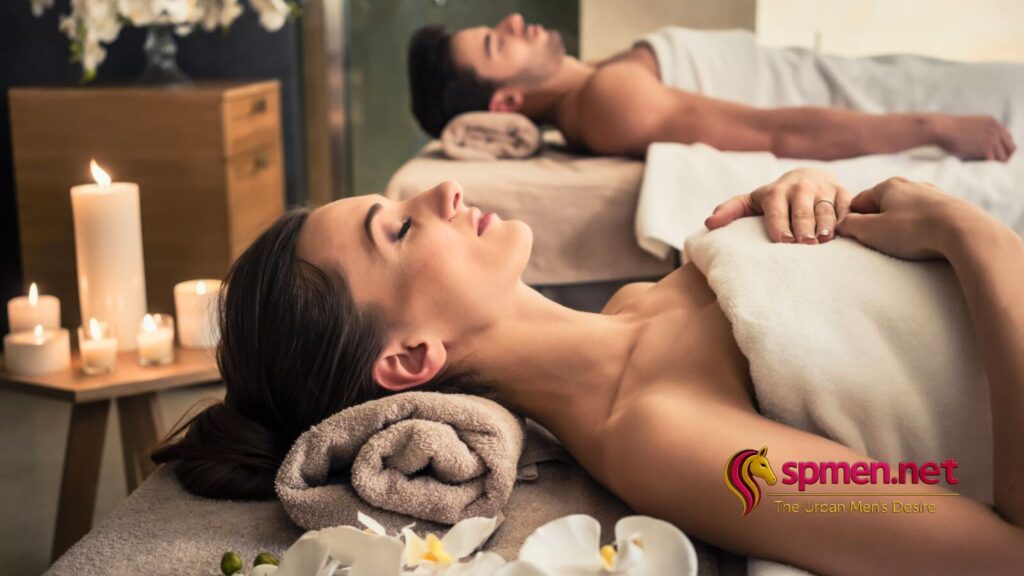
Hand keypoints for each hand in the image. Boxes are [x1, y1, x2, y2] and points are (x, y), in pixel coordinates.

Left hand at [704, 168, 850, 243]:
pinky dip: (846, 218)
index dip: (779, 224)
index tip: (783, 241)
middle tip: (804, 244)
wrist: (808, 177)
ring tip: (824, 240)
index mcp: (776, 192)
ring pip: (825, 209)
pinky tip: (845, 232)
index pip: (776, 209)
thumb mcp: (751, 202)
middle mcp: (800, 188)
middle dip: (803, 226)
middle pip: (802, 210)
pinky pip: (846, 206)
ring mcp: (823, 190)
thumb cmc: (774, 199)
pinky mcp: (843, 193)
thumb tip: (709, 224)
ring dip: (825, 224)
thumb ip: (730, 211)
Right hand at [835, 177, 998, 259]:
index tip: (854, 237)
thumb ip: (850, 226)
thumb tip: (842, 224)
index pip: (858, 202)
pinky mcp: (950, 207)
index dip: (852, 220)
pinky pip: (926, 218)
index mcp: (887, 186)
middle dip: (877, 224)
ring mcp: (932, 195)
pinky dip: (920, 229)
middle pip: (883, 206)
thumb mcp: (871, 231)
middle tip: (879, 244)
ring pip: (905, 211)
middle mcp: (910, 185)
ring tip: (904, 246)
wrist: (963, 231)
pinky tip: (924, 242)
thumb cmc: (913, 230)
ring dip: (900, 227)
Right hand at [934, 115, 1015, 161]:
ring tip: (983, 166)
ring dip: (994, 163)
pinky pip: (993, 162)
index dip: (1003, 149)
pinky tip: (979, 166)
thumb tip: (984, 148)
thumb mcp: (971, 126)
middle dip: (1003, 157)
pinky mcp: (985, 149)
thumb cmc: (949, 130)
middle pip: (1011, 149)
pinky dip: (987, 167)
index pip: (1008, 139)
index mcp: (993, 123)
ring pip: (1003, 158)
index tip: (995, 156)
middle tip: (992, 164)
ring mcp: (992, 139)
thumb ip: (981, 133)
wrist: (942, 129)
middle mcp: (996, 130)